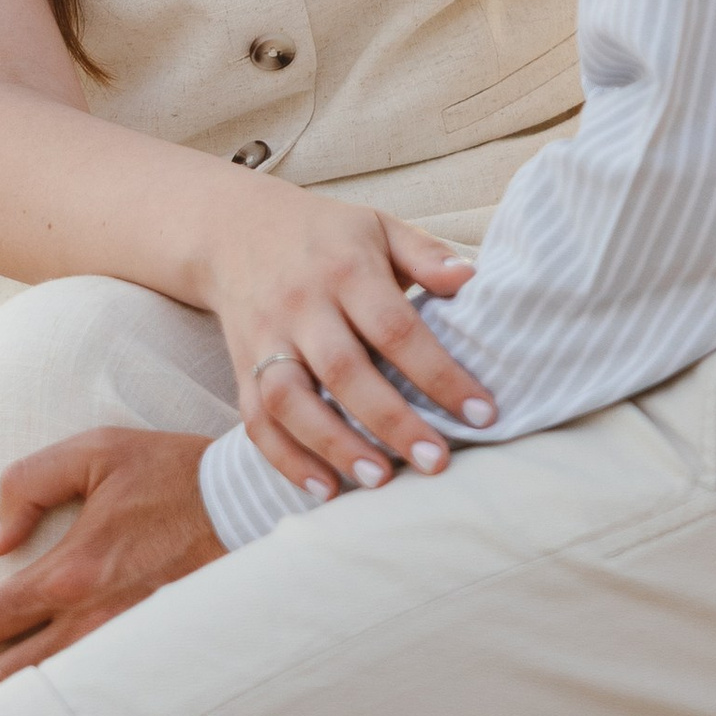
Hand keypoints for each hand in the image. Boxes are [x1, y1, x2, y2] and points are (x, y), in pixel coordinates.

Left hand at [0, 426, 223, 701]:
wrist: (253, 507)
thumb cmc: (174, 474)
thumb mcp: (96, 450)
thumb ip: (27, 484)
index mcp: (69, 572)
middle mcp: (91, 624)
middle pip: (2, 687)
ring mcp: (124, 653)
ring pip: (47, 707)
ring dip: (12, 708)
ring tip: (0, 701)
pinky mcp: (155, 666)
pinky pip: (97, 706)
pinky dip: (69, 710)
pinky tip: (61, 701)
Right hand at [196, 185, 494, 499]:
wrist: (234, 229)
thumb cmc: (327, 236)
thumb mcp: (379, 227)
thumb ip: (426, 254)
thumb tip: (471, 278)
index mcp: (346, 270)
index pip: (396, 328)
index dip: (439, 374)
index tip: (481, 413)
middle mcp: (302, 306)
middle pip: (344, 370)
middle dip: (392, 421)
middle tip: (437, 461)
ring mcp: (266, 340)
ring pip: (291, 400)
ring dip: (334, 445)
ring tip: (380, 481)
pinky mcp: (242, 368)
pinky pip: (255, 420)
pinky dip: (286, 459)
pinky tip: (326, 489)